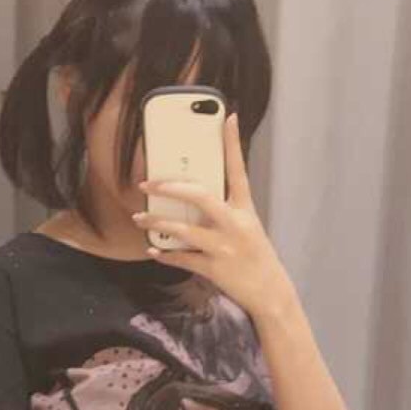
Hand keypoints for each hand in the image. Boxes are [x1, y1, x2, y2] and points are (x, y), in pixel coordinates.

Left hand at [135, 113, 296, 320]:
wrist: (270, 292)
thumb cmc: (255, 255)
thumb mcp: (248, 226)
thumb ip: (225, 209)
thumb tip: (193, 194)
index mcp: (245, 209)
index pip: (238, 170)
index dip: (232, 143)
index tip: (227, 117)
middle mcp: (235, 224)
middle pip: (200, 196)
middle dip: (170, 187)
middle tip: (148, 183)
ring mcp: (224, 247)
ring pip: (184, 230)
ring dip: (158, 222)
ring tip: (139, 217)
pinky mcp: (214, 268)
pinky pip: (182, 258)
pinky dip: (165, 254)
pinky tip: (152, 249)